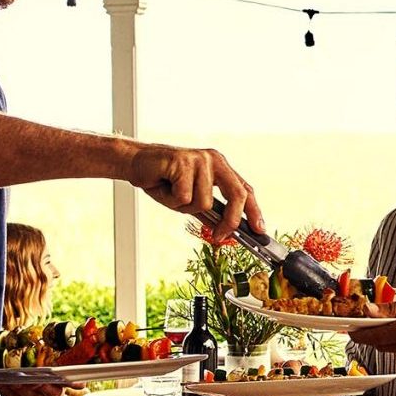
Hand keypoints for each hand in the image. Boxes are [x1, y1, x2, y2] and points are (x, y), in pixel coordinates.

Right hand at [128, 144, 261, 238]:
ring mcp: (200, 159)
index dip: (254, 210)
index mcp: (220, 166)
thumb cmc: (163, 180)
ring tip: (171, 193)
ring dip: (185, 206)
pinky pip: (184, 196)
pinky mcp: (183, 162)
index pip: (245, 189)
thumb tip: (226, 230)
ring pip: (204, 201)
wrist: (136, 163)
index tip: (260, 230)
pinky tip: (164, 186)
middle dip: (231, 220)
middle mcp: (214, 160)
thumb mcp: (190, 199)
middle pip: (237, 194)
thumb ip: (208, 211)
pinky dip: (172, 200)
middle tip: (220, 236)